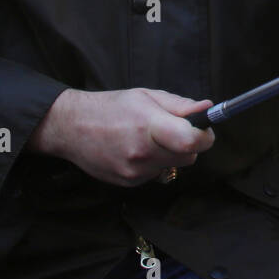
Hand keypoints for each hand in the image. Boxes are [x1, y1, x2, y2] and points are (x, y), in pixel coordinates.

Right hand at [27, 88, 214, 186]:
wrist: (71, 127)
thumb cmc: (111, 107)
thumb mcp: (146, 96)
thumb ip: (180, 105)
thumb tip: (207, 108)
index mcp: (148, 125)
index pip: (190, 141)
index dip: (204, 136)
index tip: (204, 128)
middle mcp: (142, 152)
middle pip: (188, 157)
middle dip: (189, 144)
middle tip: (174, 129)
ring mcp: (134, 171)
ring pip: (173, 167)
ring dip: (171, 154)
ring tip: (150, 137)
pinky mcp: (129, 183)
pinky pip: (156, 174)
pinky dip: (155, 163)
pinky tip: (136, 149)